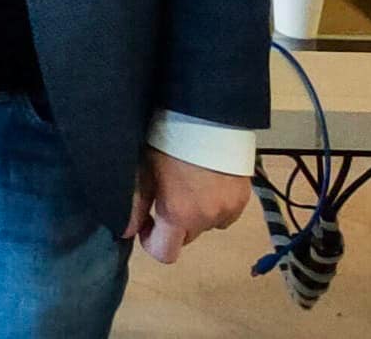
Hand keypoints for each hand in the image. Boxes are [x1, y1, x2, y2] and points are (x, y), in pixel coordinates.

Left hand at [125, 148, 251, 263]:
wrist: (209, 117)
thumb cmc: (168, 139)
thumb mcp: (143, 167)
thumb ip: (134, 202)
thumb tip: (126, 231)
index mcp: (179, 214)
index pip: (165, 254)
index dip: (150, 241)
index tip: (146, 221)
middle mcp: (207, 219)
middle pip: (185, 238)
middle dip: (173, 224)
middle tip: (166, 194)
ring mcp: (230, 210)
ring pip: (206, 225)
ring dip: (196, 214)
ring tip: (189, 183)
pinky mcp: (244, 199)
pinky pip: (225, 213)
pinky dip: (215, 204)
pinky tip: (207, 179)